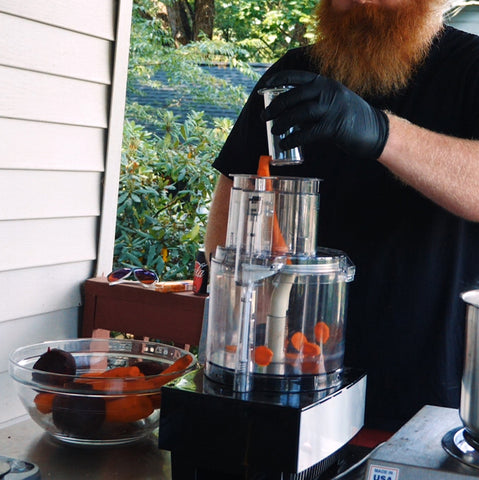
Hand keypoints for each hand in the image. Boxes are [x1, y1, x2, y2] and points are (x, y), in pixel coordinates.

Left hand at [262, 70, 388, 158]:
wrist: (377, 131)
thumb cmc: (351, 118)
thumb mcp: (333, 102)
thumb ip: (314, 104)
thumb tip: (289, 115)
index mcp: (326, 83)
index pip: (297, 77)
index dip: (277, 80)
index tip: (264, 87)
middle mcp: (329, 92)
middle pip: (294, 96)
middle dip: (275, 106)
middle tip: (264, 117)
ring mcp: (332, 109)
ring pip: (299, 113)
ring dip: (282, 123)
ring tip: (274, 131)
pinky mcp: (334, 127)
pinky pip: (307, 133)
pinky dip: (293, 139)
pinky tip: (284, 144)